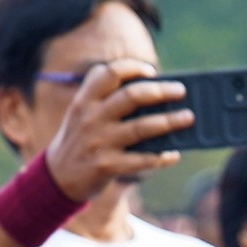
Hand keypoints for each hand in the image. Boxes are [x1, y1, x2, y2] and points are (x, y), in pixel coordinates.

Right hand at [44, 67, 188, 199]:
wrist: (58, 178)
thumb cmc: (80, 139)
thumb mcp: (81, 112)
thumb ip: (104, 98)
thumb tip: (152, 91)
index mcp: (84, 100)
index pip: (109, 73)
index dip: (133, 68)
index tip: (152, 71)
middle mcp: (91, 118)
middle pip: (131, 96)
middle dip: (161, 91)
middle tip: (181, 91)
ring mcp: (99, 142)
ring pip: (142, 127)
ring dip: (169, 121)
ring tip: (187, 117)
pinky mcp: (107, 166)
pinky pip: (142, 160)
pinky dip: (161, 157)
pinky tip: (173, 154)